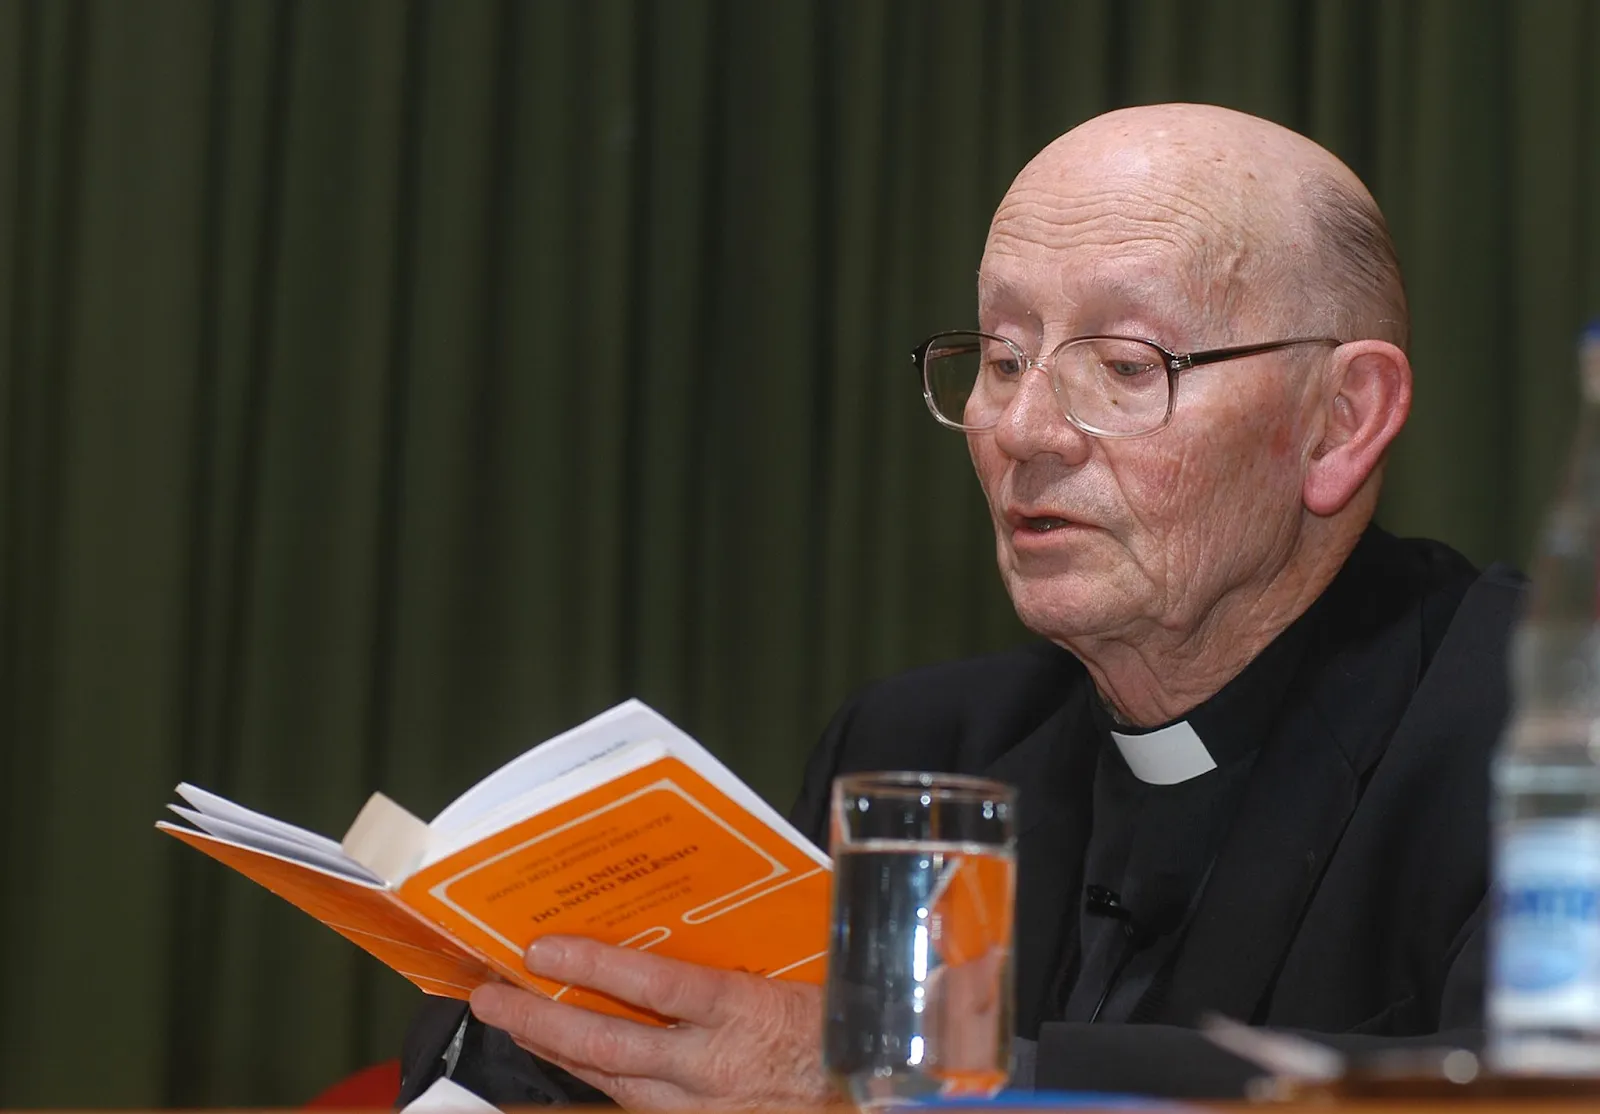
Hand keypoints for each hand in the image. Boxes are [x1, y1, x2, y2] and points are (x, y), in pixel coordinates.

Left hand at [469, 935, 836, 1109]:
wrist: (870, 1093)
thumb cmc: (846, 1024)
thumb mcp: (812, 967)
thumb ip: (761, 935)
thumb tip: (729, 878)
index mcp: (746, 1014)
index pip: (657, 986)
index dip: (596, 966)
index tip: (544, 948)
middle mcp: (715, 1067)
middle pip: (612, 1044)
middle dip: (543, 1019)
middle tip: (493, 996)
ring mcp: (705, 1106)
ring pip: (613, 1079)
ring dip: (556, 1050)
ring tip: (512, 1021)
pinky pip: (635, 1102)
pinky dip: (596, 1078)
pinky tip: (569, 1059)